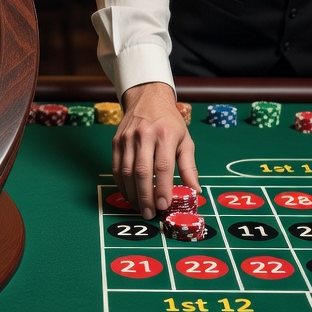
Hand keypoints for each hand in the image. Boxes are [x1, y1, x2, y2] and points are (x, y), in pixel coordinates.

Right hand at [113, 82, 199, 219]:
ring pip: (126, 172)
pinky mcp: (116, 142)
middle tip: (150, 213)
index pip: (163, 166)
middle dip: (145, 196)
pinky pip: (116, 168)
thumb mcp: (186, 141)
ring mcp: (127, 139)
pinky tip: (129, 195)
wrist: (147, 99)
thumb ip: (189, 167)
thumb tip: (196, 192)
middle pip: (141, 171)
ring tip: (141, 208)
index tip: (164, 205)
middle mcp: (144, 136)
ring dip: (132, 194)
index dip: (162, 187)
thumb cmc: (170, 122)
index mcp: (165, 135)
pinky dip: (121, 185)